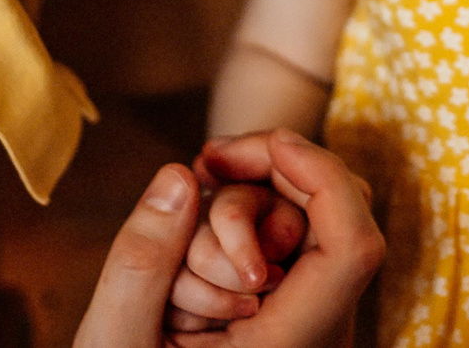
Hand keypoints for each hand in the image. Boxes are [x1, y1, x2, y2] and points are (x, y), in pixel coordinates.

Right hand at [74, 135, 379, 347]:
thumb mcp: (116, 340)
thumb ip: (141, 263)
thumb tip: (179, 176)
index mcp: (290, 344)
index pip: (352, 247)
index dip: (324, 175)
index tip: (270, 141)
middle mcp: (318, 332)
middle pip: (331, 219)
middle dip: (265, 182)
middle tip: (206, 164)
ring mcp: (310, 319)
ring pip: (307, 223)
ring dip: (242, 211)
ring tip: (181, 240)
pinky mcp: (292, 308)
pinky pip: (288, 243)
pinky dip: (243, 225)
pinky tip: (195, 236)